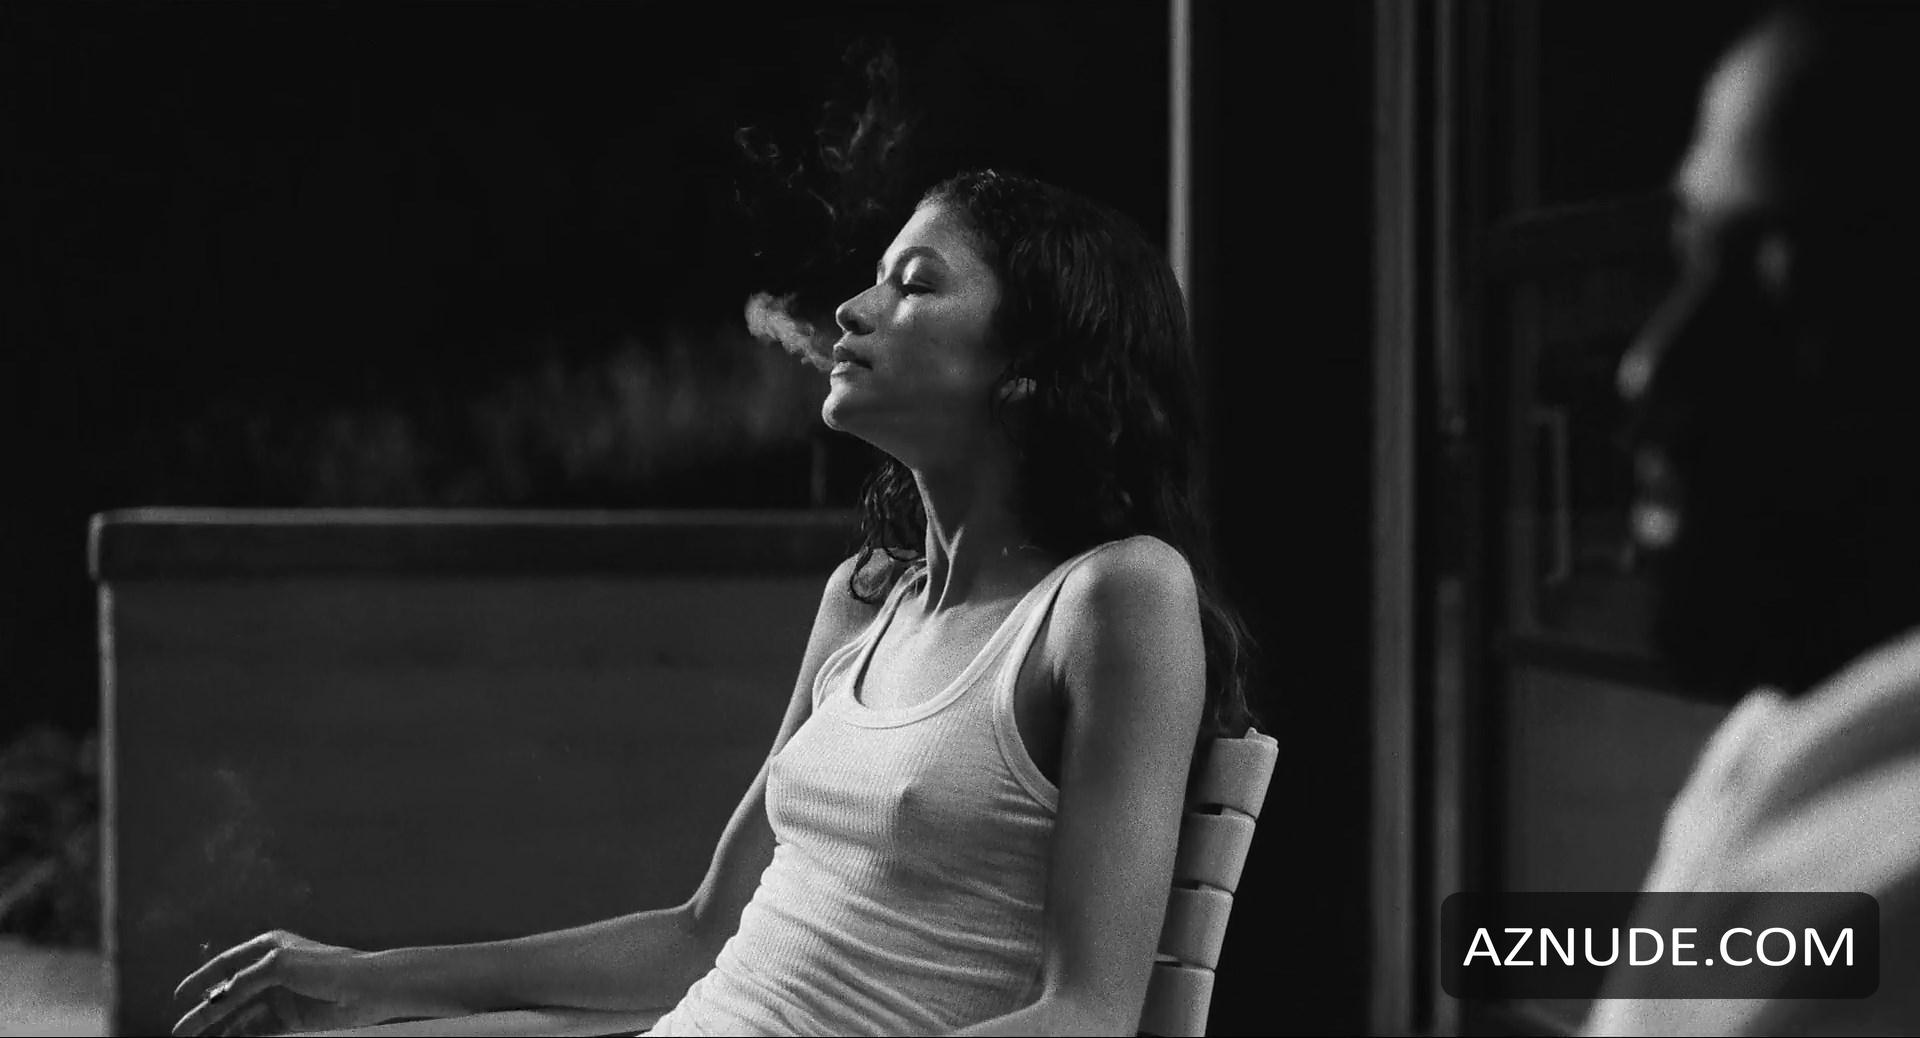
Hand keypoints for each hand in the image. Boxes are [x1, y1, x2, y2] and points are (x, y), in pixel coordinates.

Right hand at [172, 931, 403, 1036]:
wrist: (367, 989)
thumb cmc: (327, 967)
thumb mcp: (279, 965)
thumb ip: (244, 980)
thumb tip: (216, 997)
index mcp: (267, 948)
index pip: (224, 964)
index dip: (200, 980)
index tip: (178, 997)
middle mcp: (270, 971)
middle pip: (228, 994)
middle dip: (204, 1014)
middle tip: (181, 1033)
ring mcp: (279, 996)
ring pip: (240, 1015)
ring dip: (219, 1030)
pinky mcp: (289, 1018)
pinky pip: (256, 1029)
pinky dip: (239, 1036)